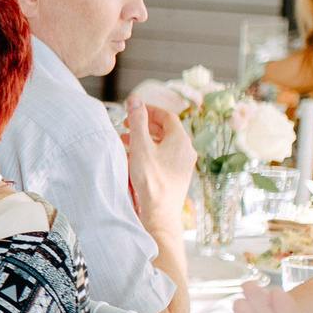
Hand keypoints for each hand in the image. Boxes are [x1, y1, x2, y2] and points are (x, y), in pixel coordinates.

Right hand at [125, 96, 193, 234]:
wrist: (160, 213)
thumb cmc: (151, 181)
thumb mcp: (140, 146)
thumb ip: (137, 120)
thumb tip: (135, 98)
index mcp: (180, 139)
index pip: (166, 115)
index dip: (149, 110)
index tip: (133, 110)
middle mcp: (186, 150)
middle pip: (166, 130)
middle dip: (144, 125)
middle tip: (127, 126)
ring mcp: (184, 164)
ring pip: (164, 144)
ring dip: (145, 140)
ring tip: (126, 143)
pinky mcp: (178, 176)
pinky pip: (165, 158)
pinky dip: (150, 153)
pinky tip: (135, 160)